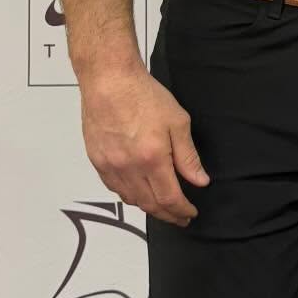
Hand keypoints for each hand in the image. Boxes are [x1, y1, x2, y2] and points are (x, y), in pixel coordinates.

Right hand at [79, 63, 210, 225]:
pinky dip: (129, 195)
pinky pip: (114, 188)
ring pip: (131, 199)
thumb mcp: (178, 122)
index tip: (190, 213)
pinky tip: (138, 192)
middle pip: (150, 205)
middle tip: (180, 217)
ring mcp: (110, 166)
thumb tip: (200, 180)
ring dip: (148, 207)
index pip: (170, 199)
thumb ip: (188, 157)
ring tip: (162, 207)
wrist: (109, 80)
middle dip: (168, 215)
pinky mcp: (97, 160)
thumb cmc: (143, 95)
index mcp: (153, 159)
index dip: (182, 211)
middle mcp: (129, 168)